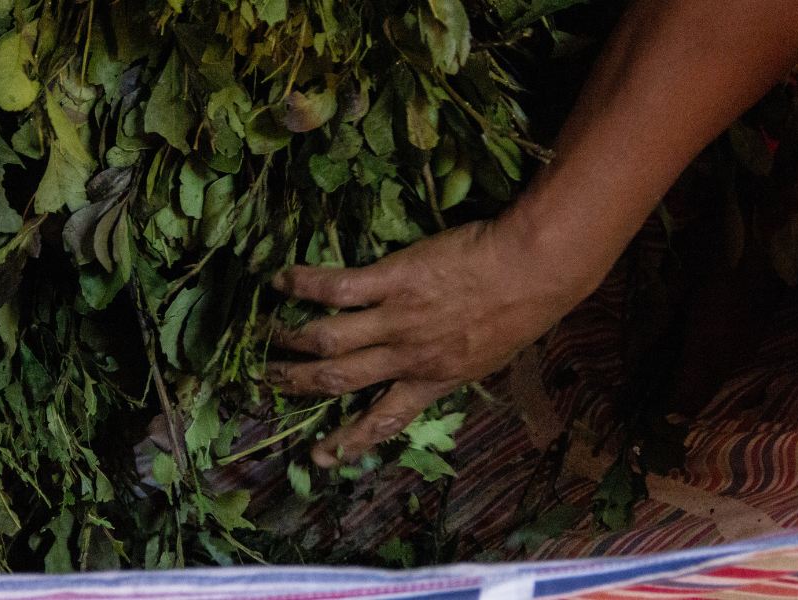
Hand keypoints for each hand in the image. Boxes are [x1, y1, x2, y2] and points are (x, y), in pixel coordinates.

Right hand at [266, 214, 587, 466]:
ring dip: (290, 338)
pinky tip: (279, 279)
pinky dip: (302, 284)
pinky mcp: (391, 282)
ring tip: (265, 333)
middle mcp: (408, 358)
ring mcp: (397, 320)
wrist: (532, 270)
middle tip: (268, 379)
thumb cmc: (523, 309)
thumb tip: (442, 363)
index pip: (384, 420)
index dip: (349, 441)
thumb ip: (456, 363)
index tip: (320, 458)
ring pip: (327, 339)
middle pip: (339, 380)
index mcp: (434, 380)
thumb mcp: (491, 354)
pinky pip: (336, 288)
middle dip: (298, 383)